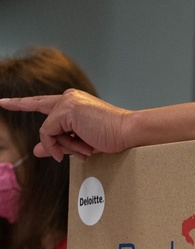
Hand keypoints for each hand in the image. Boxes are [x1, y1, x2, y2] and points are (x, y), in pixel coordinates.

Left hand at [0, 89, 129, 160]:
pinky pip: (49, 133)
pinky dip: (59, 145)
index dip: (21, 103)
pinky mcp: (66, 110)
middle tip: (85, 149)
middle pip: (47, 125)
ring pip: (48, 131)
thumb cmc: (111, 137)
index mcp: (73, 101)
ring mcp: (66, 102)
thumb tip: (36, 151)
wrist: (128, 133)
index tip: (3, 102)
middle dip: (58, 143)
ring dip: (66, 147)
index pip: (42, 103)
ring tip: (88, 149)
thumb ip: (58, 143)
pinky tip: (80, 149)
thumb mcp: (81, 142)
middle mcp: (68, 97)